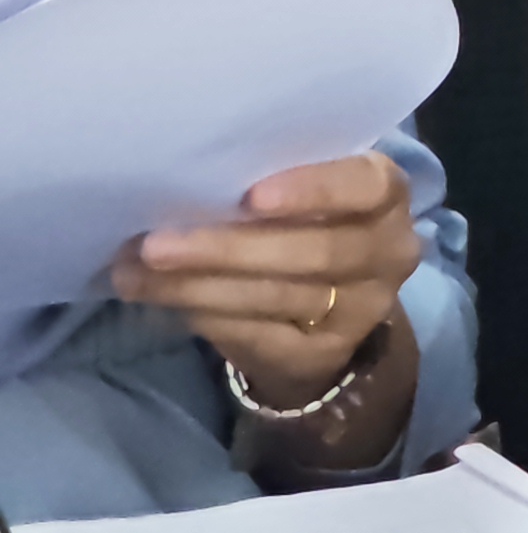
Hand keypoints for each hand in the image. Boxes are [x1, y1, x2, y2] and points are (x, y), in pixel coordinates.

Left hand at [115, 152, 420, 400]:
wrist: (330, 309)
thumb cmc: (306, 222)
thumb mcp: (307, 192)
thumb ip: (270, 183)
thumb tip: (182, 180)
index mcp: (387, 196)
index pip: (365, 186)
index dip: (314, 189)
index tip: (252, 195)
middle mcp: (388, 252)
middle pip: (314, 252)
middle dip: (227, 248)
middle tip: (155, 245)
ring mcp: (361, 309)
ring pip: (276, 296)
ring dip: (197, 286)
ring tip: (134, 274)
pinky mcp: (323, 353)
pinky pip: (257, 335)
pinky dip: (203, 316)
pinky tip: (160, 300)